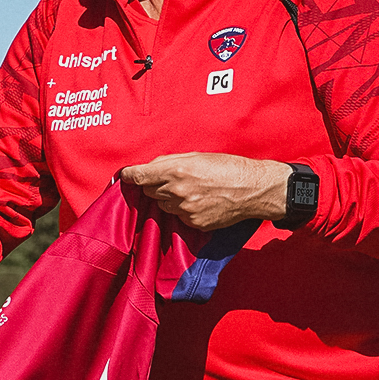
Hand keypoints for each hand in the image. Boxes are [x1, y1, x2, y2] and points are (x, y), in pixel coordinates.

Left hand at [120, 153, 289, 230]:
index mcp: (175, 171)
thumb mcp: (196, 156)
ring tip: (189, 191)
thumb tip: (149, 168)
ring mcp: (184, 210)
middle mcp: (176, 191)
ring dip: (168, 199)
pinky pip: (177, 217)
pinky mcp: (193, 223)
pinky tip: (198, 202)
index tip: (126, 176)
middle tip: (171, 180)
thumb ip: (169, 162)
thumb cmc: (227, 167)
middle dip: (155, 185)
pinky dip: (182, 211)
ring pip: (162, 205)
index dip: (130, 175)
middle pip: (149, 191)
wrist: (253, 189)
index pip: (140, 176)